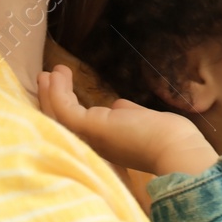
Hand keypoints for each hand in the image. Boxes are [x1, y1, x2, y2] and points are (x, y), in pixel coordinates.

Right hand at [37, 63, 219, 176]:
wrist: (177, 150)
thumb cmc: (168, 138)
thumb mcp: (141, 121)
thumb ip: (127, 114)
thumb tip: (118, 106)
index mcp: (106, 145)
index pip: (79, 127)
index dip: (68, 108)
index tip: (62, 89)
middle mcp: (92, 145)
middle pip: (62, 123)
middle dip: (52, 100)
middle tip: (45, 78)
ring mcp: (89, 138)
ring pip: (59, 116)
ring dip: (51, 92)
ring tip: (49, 72)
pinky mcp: (90, 128)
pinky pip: (65, 108)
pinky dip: (57, 90)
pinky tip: (57, 73)